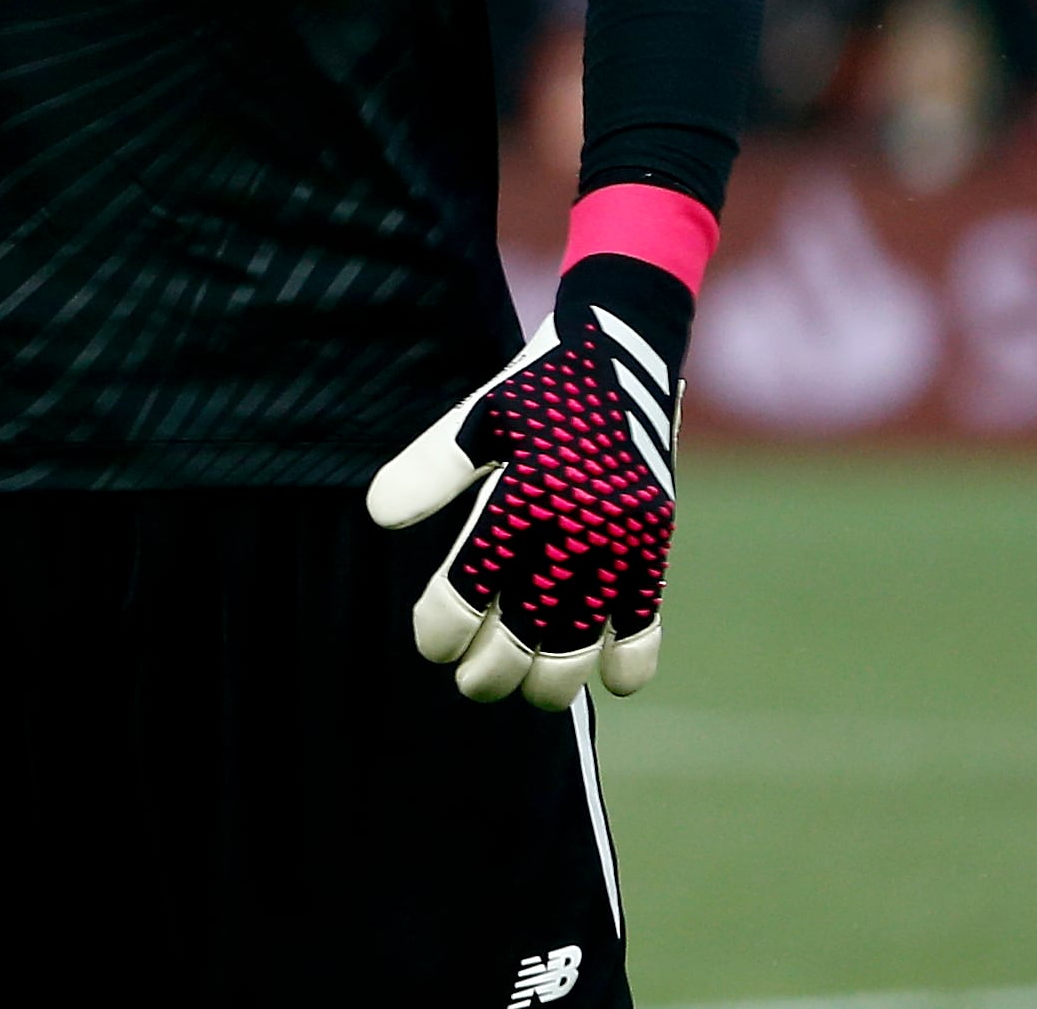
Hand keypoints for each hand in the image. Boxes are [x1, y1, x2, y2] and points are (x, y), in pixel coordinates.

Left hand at [366, 254, 687, 709]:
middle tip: (470, 684)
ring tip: (530, 693)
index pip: (470, 587)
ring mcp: (622, 536)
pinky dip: (633, 652)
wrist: (625, 343)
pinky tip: (613, 680)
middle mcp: (575, 522)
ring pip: (585, 635)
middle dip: (493, 667)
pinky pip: (647, 612)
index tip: (431, 642)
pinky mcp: (656, 538)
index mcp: (522, 494)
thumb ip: (432, 467)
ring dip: (555, 678)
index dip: (443, 626)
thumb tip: (379, 516)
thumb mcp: (478, 415)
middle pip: (526, 627)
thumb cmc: (537, 385)